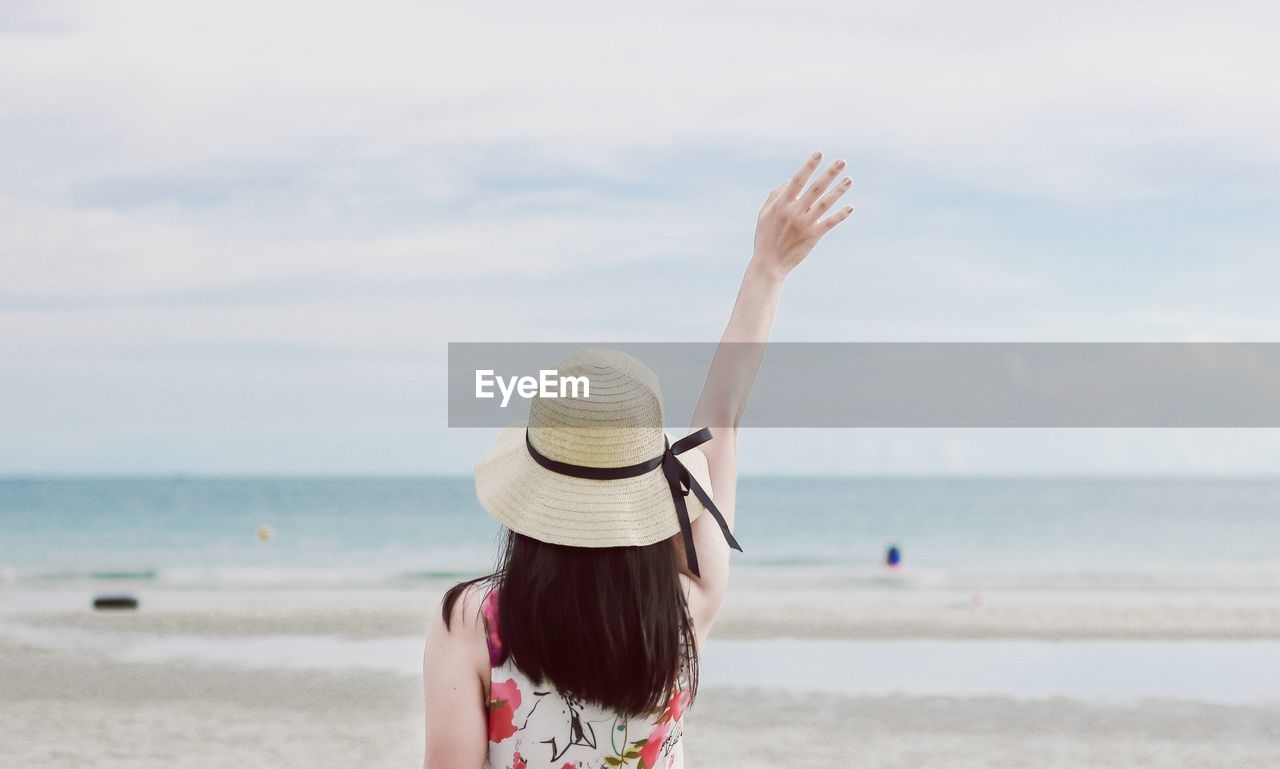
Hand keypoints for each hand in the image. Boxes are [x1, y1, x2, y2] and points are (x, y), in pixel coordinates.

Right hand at [750, 150, 853, 278]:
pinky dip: (840, 215)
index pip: (798, 180)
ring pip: (825, 203)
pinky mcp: (813, 236)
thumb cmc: (766, 236)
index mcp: (782, 204)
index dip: (809, 166)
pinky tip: (850, 207)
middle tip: (842, 162)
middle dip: (829, 173)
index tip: (820, 154)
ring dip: (839, 190)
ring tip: (850, 179)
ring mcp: (804, 224)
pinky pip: (830, 223)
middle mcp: (794, 212)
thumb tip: (791, 181)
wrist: (769, 264)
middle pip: (815, 188)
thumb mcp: (764, 214)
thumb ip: (776, 195)